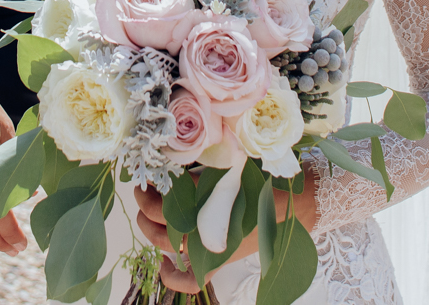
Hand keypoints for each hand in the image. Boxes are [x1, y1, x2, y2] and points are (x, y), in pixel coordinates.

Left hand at [134, 170, 317, 293]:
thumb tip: (176, 148)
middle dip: (145, 207)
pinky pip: (191, 281)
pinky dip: (173, 276)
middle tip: (143, 190)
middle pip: (159, 226)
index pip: (163, 204)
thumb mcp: (232, 165)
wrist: (285, 206)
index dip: (147, 197)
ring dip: (149, 228)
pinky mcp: (215, 261)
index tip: (146, 181)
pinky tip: (166, 262)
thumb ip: (210, 159)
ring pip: (165, 246)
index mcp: (205, 206)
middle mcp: (203, 230)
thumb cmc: (258, 182)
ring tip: (148, 211)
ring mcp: (207, 248)